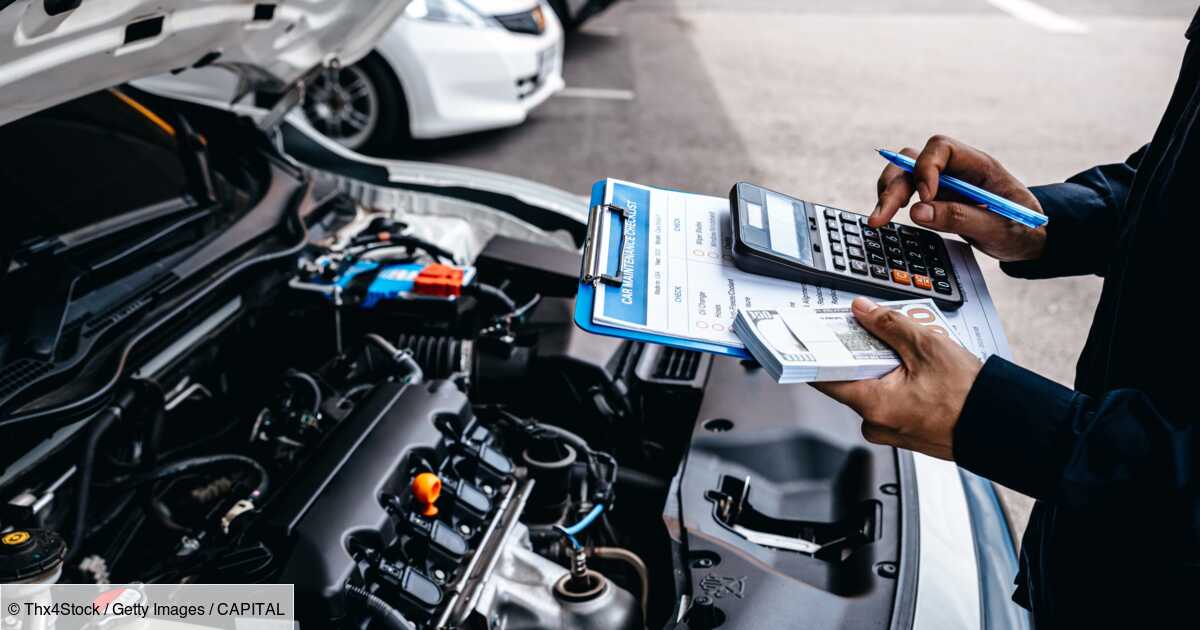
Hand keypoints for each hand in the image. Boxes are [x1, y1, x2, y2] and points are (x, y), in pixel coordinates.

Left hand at [812, 297, 982, 459]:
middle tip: (875, 333)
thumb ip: (888, 325)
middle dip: (861, 354)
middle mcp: (876, 423)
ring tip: (908, 352)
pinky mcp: (905, 432)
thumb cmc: (969, 396)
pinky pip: (890, 402)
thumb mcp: (927, 347)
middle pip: (851, 380)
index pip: (825, 378)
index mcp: (873, 404)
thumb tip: (862, 311)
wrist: (999, 424)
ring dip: (884, 368)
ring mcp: (890, 431)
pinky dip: (897, 384)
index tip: (818, 336)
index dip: (820, 354)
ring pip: (873, 390)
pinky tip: (918, 371)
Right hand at [871, 135, 1046, 262]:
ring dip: (886, 194)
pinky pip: (904, 193)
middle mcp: (955, 170)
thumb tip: (917, 212)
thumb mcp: (1000, 228)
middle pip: (912, 161)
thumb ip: (960, 219)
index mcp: (978, 165)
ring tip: (878, 220)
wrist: (1027, 240)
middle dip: (893, 186)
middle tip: (881, 217)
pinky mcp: (933, 200)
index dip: (925, 169)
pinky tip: (886, 220)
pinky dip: (891, 203)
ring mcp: (942, 184)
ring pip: (902, 174)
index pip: (941, 148)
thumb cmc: (1021, 230)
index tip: (924, 198)